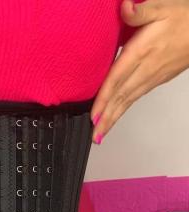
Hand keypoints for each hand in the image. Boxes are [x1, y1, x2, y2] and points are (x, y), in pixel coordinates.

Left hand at [90, 0, 188, 143]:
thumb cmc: (184, 17)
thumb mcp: (162, 5)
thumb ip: (141, 10)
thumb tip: (125, 8)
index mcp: (142, 52)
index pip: (118, 78)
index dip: (105, 98)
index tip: (95, 115)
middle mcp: (146, 69)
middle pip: (121, 97)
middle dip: (107, 118)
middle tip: (94, 135)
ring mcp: (152, 78)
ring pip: (128, 101)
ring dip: (113, 118)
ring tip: (100, 134)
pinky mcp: (156, 80)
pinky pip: (135, 98)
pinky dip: (123, 110)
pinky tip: (114, 117)